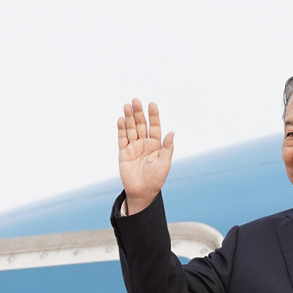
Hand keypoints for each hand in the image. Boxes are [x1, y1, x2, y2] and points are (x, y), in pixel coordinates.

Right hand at [117, 98, 174, 214]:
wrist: (142, 192)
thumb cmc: (156, 178)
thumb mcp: (165, 163)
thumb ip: (168, 148)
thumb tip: (172, 132)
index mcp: (156, 145)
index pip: (155, 127)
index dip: (153, 116)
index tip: (152, 104)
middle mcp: (144, 144)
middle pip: (141, 125)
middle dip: (138, 113)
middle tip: (136, 101)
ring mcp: (133, 147)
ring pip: (131, 129)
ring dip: (129, 118)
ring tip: (127, 106)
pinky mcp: (123, 153)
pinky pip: (122, 139)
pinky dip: (121, 129)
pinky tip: (121, 120)